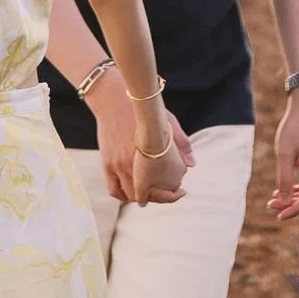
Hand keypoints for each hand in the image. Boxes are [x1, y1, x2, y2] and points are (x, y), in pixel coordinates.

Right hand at [91, 73, 192, 202]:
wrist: (113, 99)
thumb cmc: (141, 109)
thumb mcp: (167, 121)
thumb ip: (181, 142)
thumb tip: (191, 164)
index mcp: (147, 157)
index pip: (159, 189)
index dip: (170, 196)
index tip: (179, 192)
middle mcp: (130, 165)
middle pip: (143, 195)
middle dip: (156, 197)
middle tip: (163, 192)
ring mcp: (116, 166)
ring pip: (128, 195)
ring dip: (139, 197)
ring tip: (148, 193)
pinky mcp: (106, 163)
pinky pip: (113, 189)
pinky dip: (122, 195)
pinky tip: (130, 192)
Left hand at [269, 87, 298, 219]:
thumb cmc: (294, 128)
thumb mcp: (284, 154)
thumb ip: (284, 179)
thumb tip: (283, 202)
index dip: (293, 210)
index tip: (278, 216)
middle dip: (290, 205)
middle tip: (270, 206)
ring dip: (293, 197)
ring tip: (273, 199)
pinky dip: (297, 188)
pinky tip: (283, 189)